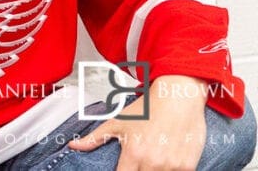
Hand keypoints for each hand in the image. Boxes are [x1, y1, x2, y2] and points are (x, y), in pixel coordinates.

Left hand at [68, 75, 208, 169]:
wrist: (177, 97)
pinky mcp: (188, 166)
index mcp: (133, 154)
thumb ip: (94, 138)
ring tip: (152, 159)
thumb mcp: (117, 122)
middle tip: (138, 161)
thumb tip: (72, 145)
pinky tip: (167, 161)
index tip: (122, 169)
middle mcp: (153, 162)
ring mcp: (172, 166)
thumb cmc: (146, 109)